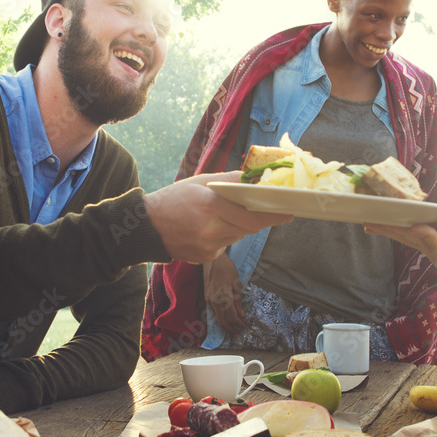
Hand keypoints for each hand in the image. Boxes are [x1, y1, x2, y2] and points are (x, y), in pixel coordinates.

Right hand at [144, 171, 292, 262]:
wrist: (146, 226)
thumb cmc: (175, 199)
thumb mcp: (202, 182)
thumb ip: (231, 180)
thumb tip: (257, 178)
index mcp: (213, 206)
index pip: (253, 215)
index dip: (273, 214)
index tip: (289, 212)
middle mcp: (213, 229)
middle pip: (250, 227)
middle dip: (258, 218)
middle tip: (265, 210)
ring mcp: (209, 246)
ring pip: (238, 235)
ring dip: (238, 226)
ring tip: (220, 215)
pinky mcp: (206, 258)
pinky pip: (225, 245)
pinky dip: (224, 236)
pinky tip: (207, 228)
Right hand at [203, 253, 245, 334]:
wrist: (213, 260)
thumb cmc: (227, 269)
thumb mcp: (237, 283)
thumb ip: (238, 300)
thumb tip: (241, 315)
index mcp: (224, 297)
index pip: (233, 317)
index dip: (239, 324)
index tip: (245, 326)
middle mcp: (215, 301)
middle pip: (222, 322)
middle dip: (231, 329)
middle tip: (239, 331)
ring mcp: (209, 300)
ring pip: (216, 318)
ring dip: (225, 324)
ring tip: (233, 326)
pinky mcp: (206, 297)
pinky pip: (213, 311)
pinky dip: (220, 317)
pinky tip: (226, 317)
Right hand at [364, 192, 436, 277]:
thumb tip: (434, 202)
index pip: (410, 221)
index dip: (393, 217)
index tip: (374, 210)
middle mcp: (435, 240)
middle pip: (405, 232)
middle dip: (385, 226)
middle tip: (364, 218)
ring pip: (414, 240)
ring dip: (397, 231)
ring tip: (379, 221)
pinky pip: (434, 247)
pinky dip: (426, 237)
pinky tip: (418, 228)